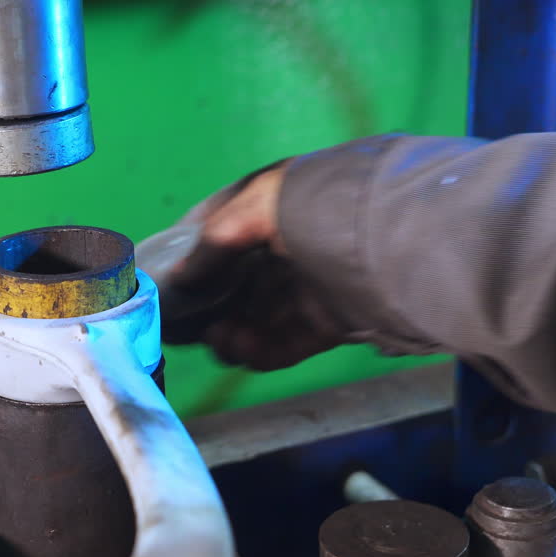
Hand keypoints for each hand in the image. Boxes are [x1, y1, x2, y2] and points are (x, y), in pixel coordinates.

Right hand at [164, 164, 348, 369]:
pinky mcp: (328, 322)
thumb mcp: (254, 205)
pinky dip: (260, 351)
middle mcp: (292, 245)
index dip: (195, 253)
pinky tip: (239, 350)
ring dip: (232, 333)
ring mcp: (310, 286)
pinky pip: (285, 342)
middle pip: (239, 282)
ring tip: (216, 339)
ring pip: (259, 317)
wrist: (385, 237)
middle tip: (186, 322)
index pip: (225, 230)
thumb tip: (182, 276)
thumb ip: (214, 241)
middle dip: (210, 305)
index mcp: (276, 206)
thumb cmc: (314, 207)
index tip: (170, 276)